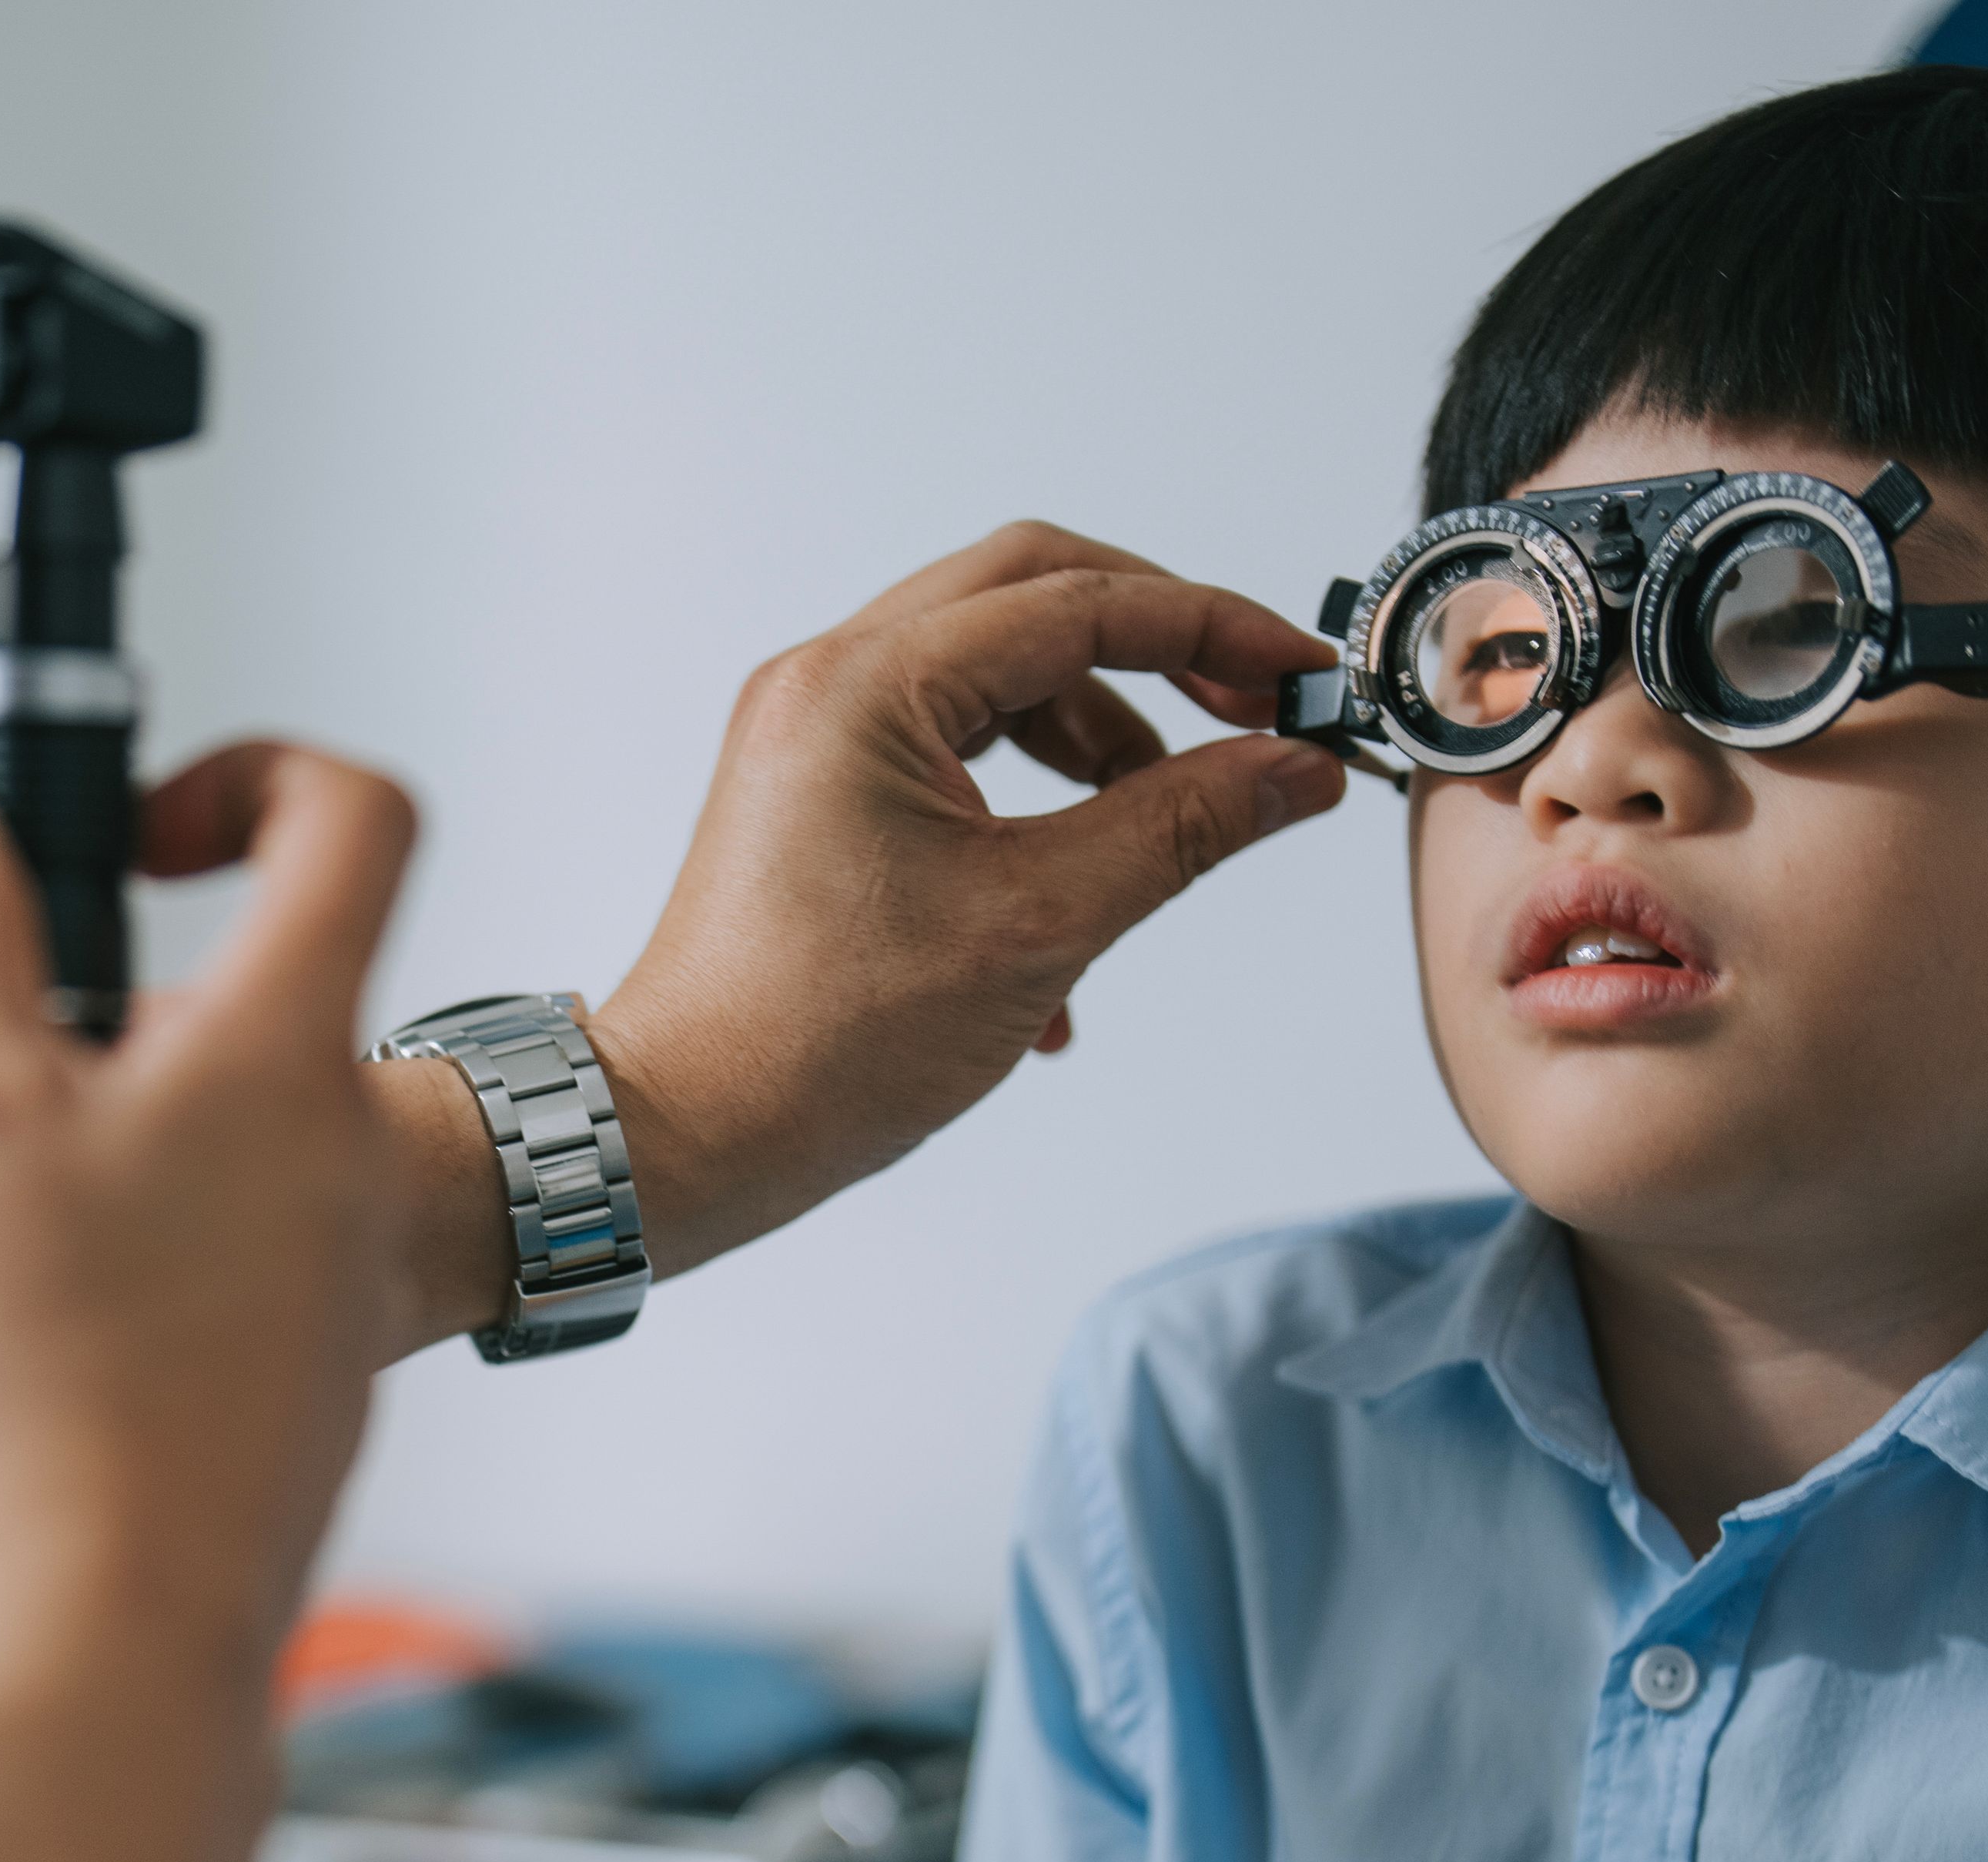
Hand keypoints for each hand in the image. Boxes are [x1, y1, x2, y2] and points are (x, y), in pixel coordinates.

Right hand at [0, 742, 417, 1758]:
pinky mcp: (299, 1403)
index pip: (351, 819)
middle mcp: (345, 1166)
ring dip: (76, 1198)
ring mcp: (334, 1293)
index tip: (144, 836)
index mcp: (285, 1058)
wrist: (115, 1637)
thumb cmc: (50, 1385)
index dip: (251, 776)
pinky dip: (92, 1324)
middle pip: (241, 1020)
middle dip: (97, 1044)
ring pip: (199, 1178)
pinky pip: (194, 1310)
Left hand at [588, 525, 1347, 1272]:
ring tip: (1159, 841)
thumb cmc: (819, 1045)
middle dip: (1158, 654)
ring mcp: (815, 735)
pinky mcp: (817, 793)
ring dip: (1098, 745)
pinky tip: (1068, 924)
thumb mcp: (1039, 925)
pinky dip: (1034, 806)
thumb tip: (1293, 769)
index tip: (1300, 680)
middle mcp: (828, 683)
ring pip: (999, 679)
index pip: (1080, 601)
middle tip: (1251, 719)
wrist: (687, 1136)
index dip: (1213, 632)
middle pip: (1034, 598)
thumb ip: (1181, 827)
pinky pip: (955, 751)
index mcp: (867, 686)